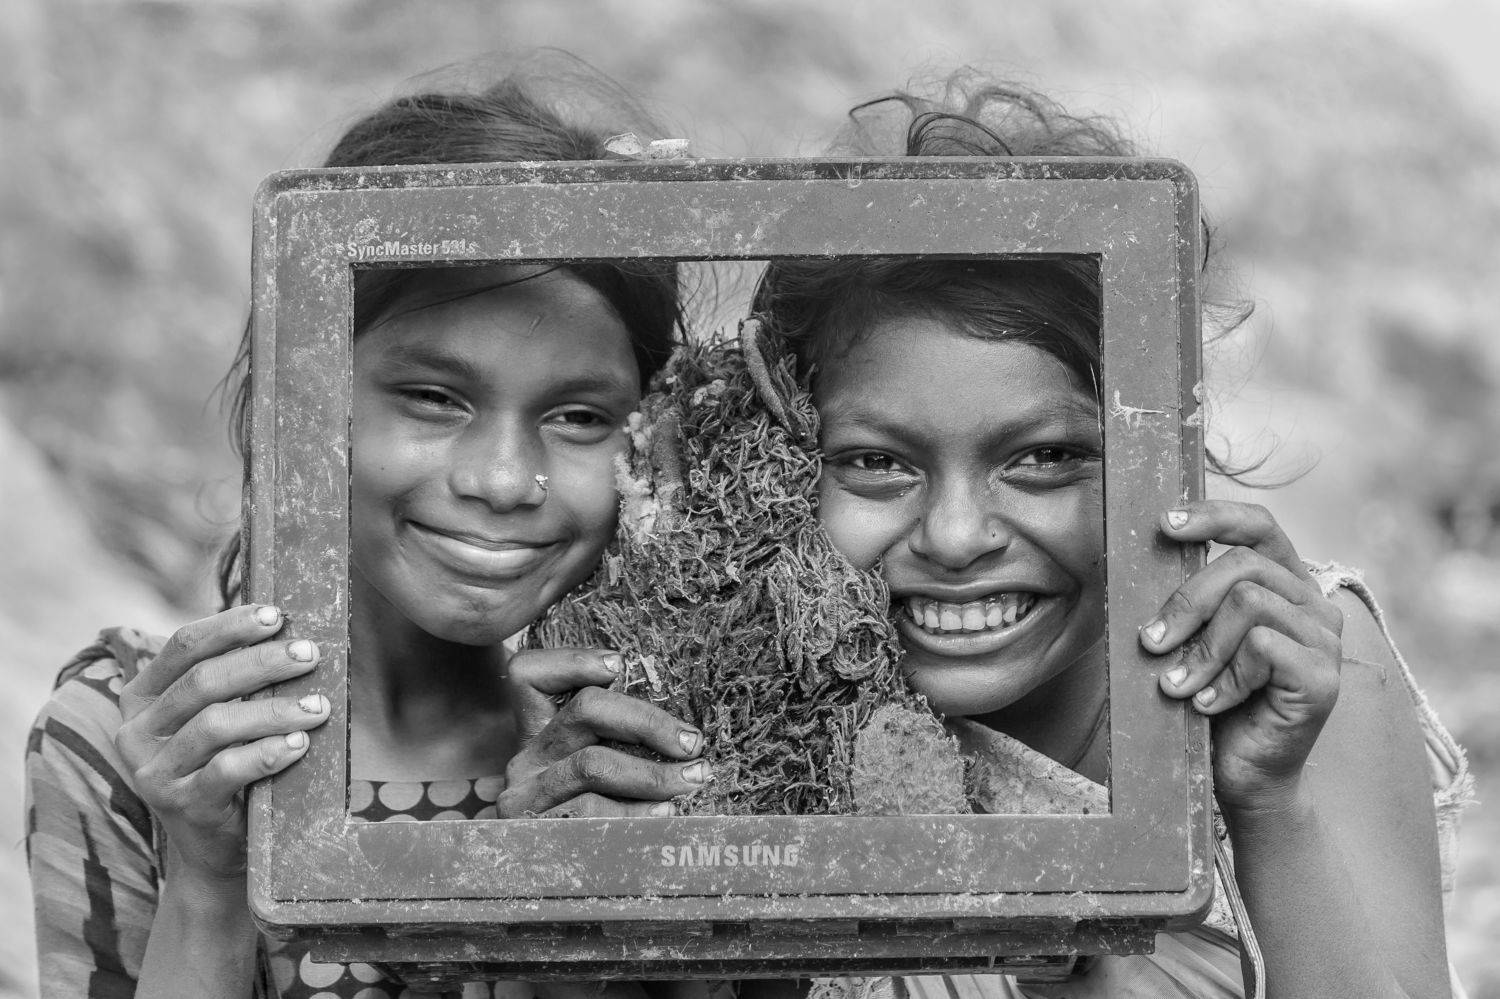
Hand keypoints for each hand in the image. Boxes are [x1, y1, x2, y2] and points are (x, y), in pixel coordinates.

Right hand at [114, 605, 329, 882]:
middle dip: (262, 663)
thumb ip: (233, 679)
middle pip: (203, 681)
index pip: (182, 646)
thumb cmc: (222, 762)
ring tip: (318, 706)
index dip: (230, 626)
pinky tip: (299, 743)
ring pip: (216, 724)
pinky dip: (268, 752)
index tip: (275, 615)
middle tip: (309, 655)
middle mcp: (137, 732)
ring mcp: (154, 771)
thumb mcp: (215, 716)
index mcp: (142, 697)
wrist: (212, 844)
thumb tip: (287, 630)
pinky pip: (227, 770)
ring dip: (274, 710)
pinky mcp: (180, 805)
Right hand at [496, 648, 707, 817]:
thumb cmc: (590, 822)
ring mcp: (525, 794)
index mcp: (538, 731)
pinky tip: (665, 813)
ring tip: (692, 780)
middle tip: (692, 743)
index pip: (529, 675)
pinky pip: (591, 812)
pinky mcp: (534, 831)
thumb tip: (680, 731)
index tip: (618, 663)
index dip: (571, 661)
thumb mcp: (593, 774)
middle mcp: (526, 757)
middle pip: (586, 709)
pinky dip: (635, 812)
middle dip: (648, 722)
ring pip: (594, 763)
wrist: (548, 891)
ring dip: (653, 773)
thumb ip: (614, 742)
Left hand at [1138, 500, 1342, 811]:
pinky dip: (1222, 678)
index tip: (1163, 525)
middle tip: (1150, 642)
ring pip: (1248, 604)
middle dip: (1185, 602)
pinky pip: (1261, 647)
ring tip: (1176, 686)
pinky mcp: (1323, 678)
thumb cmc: (1211, 701)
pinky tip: (1208, 704)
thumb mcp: (1195, 638)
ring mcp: (1325, 641)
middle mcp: (1313, 605)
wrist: (1242, 776)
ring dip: (1199, 649)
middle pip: (1242, 567)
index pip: (1259, 527)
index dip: (1214, 516)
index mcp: (1284, 585)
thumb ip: (1191, 600)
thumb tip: (1148, 553)